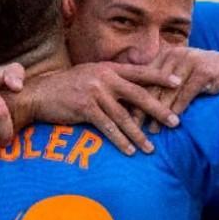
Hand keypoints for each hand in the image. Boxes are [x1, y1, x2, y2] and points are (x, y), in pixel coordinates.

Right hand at [24, 63, 182, 155]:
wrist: (39, 93)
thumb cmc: (67, 87)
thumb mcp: (90, 75)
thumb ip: (111, 80)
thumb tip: (133, 90)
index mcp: (108, 68)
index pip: (140, 72)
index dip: (160, 77)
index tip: (179, 82)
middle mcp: (104, 78)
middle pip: (138, 95)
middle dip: (159, 109)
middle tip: (175, 122)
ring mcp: (95, 92)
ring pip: (124, 116)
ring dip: (139, 134)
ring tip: (151, 148)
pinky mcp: (85, 108)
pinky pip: (107, 127)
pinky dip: (120, 140)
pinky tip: (130, 150)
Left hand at [141, 47, 218, 130]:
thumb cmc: (205, 76)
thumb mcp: (181, 74)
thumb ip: (162, 81)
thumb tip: (135, 100)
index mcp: (167, 54)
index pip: (146, 78)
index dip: (135, 98)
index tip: (126, 116)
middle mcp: (177, 55)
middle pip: (154, 85)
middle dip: (143, 108)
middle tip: (134, 127)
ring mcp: (191, 62)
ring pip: (169, 92)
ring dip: (159, 113)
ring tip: (152, 130)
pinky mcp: (203, 72)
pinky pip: (186, 94)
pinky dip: (178, 109)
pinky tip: (172, 123)